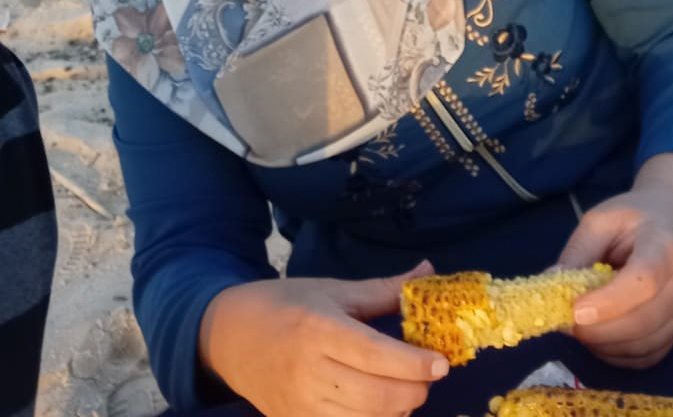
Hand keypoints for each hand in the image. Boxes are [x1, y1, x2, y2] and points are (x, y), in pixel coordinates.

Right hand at [198, 264, 449, 416]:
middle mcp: (309, 371)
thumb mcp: (332, 291)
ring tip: (401, 388)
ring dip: (396, 410)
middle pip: (378, 397)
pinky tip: (377, 406)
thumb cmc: (286, 305)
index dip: (414, 363)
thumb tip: (428, 270)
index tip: (441, 363)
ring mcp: (302, 407)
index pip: (376, 355)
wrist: (230, 336)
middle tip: (425, 375)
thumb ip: (383, 290)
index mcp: (318, 328)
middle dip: (413, 390)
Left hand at [557, 158, 672, 368]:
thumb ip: (578, 252)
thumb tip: (550, 284)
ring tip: (577, 327)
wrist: (670, 225)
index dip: (610, 302)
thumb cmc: (632, 219)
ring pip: (643, 347)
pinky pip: (645, 357)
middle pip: (644, 322)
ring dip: (604, 345)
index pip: (644, 282)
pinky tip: (596, 338)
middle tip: (565, 322)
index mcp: (666, 248)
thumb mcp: (600, 221)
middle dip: (599, 331)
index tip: (575, 309)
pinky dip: (616, 355)